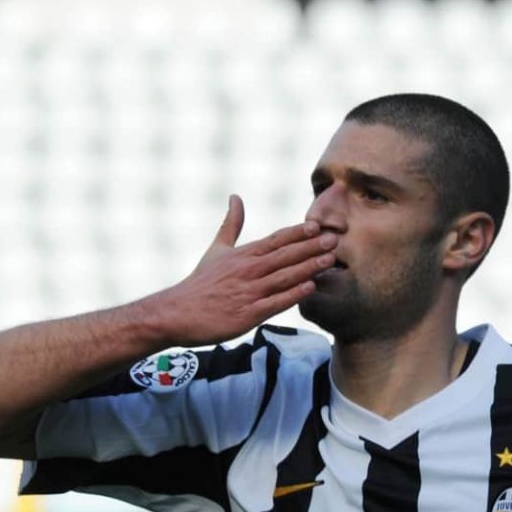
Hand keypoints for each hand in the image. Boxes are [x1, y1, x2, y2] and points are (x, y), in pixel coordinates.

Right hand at [146, 195, 336, 346]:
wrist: (177, 313)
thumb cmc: (200, 283)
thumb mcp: (217, 249)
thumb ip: (231, 224)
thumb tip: (236, 196)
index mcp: (243, 255)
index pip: (275, 240)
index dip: (298, 233)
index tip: (318, 226)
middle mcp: (247, 271)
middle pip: (284, 256)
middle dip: (311, 247)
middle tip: (334, 238)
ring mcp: (248, 292)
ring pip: (283, 277)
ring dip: (308, 267)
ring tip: (330, 260)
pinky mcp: (247, 314)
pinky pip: (274, 303)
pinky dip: (292, 295)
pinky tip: (310, 288)